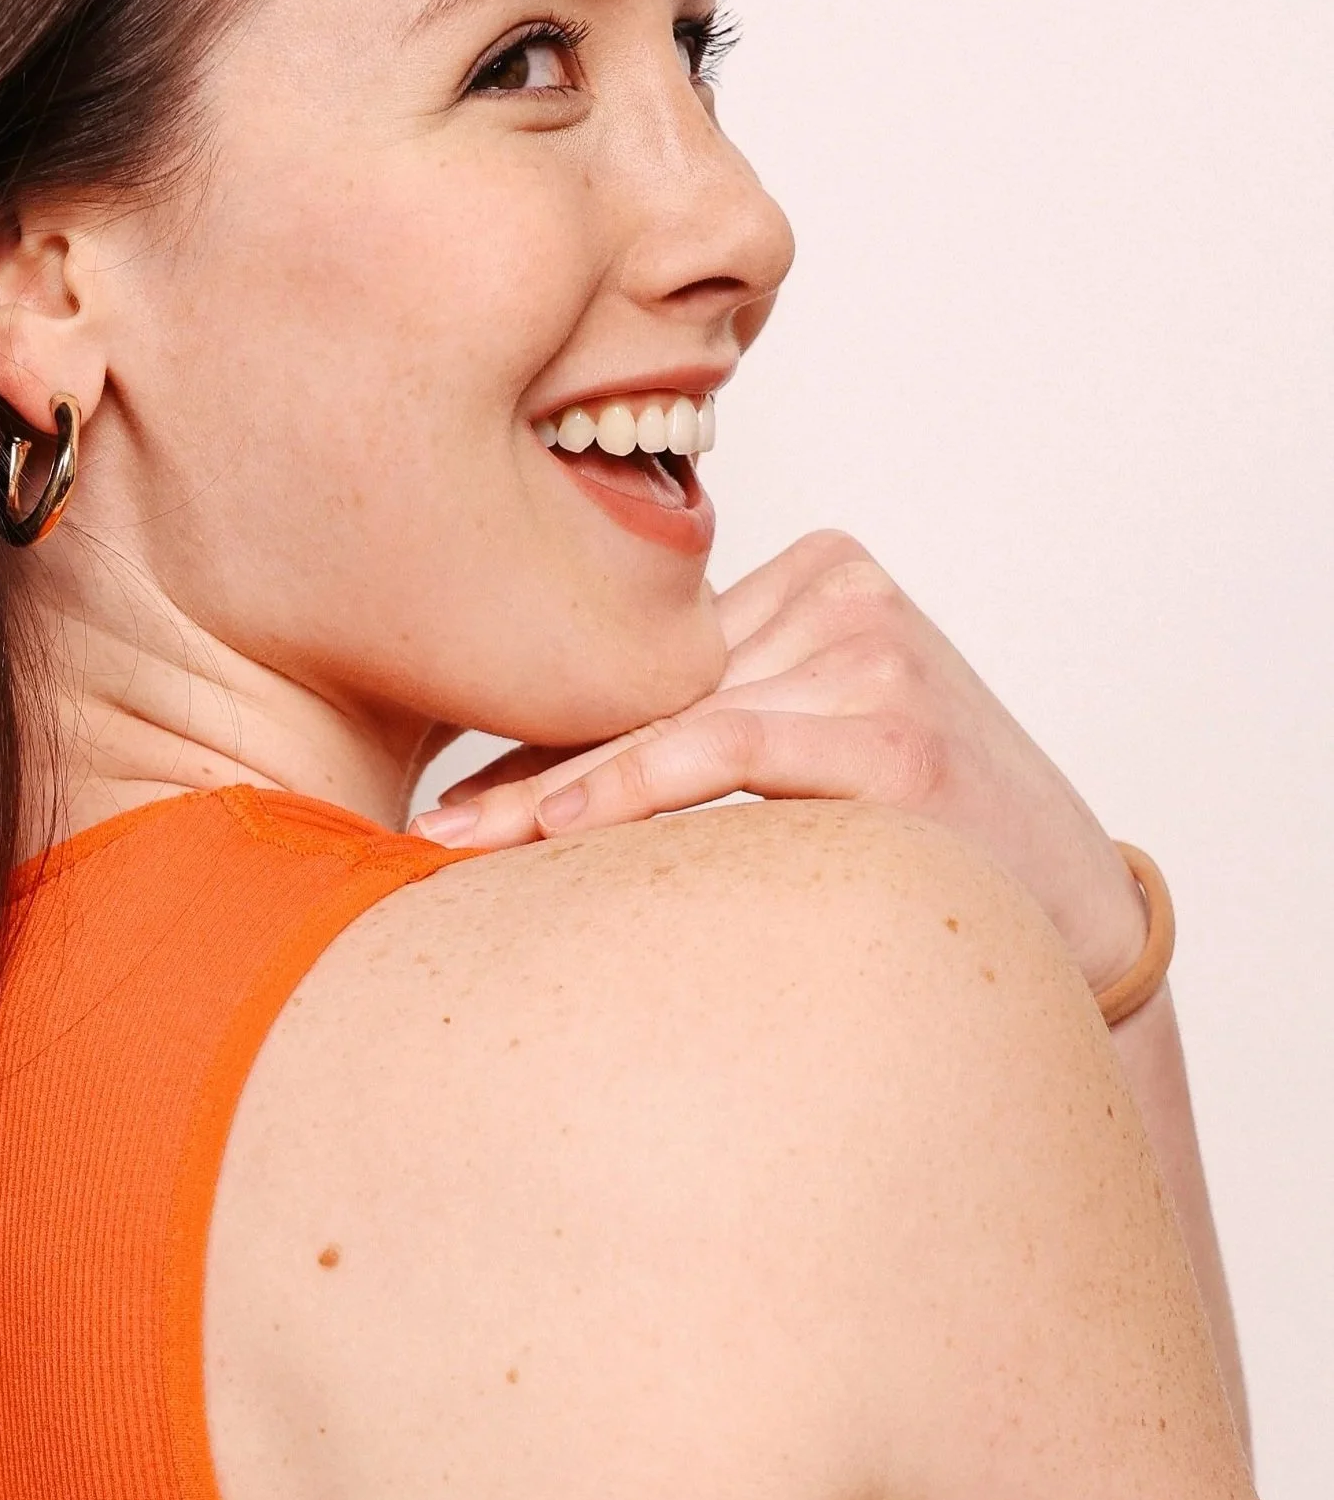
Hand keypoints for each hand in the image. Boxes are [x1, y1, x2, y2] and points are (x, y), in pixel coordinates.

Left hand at [414, 531, 1150, 993]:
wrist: (1071, 923)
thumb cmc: (924, 847)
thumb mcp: (808, 759)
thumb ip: (703, 737)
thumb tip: (518, 791)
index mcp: (820, 576)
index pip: (648, 663)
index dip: (539, 734)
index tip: (446, 802)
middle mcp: (845, 592)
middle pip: (646, 690)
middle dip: (529, 769)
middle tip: (428, 837)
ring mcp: (872, 650)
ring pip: (667, 722)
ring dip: (552, 796)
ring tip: (455, 854)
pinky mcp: (892, 727)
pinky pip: (722, 750)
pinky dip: (627, 791)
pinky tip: (551, 833)